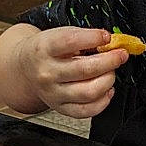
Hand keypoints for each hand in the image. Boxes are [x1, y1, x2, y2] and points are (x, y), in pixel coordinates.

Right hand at [10, 27, 129, 118]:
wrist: (25, 68)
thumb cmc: (46, 50)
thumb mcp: (59, 34)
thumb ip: (84, 37)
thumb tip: (111, 42)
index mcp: (44, 49)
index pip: (70, 41)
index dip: (93, 38)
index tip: (107, 37)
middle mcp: (47, 73)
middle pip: (84, 70)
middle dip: (110, 61)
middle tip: (120, 55)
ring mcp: (53, 93)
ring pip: (88, 92)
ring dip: (108, 80)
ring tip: (111, 72)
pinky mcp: (60, 107)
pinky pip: (86, 111)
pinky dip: (103, 101)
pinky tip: (106, 90)